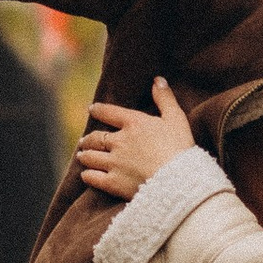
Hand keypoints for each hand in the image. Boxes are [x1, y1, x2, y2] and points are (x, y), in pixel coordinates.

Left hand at [77, 76, 197, 198]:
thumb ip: (165, 99)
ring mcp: (114, 163)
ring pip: (90, 157)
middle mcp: (119, 142)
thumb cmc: (180, 149)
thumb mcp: (176, 119)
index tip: (92, 109)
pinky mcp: (113, 183)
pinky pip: (92, 177)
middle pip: (95, 138)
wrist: (178, 181)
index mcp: (134, 123)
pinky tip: (86, 174)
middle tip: (84, 140)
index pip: (109, 112)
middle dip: (88, 138)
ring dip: (85, 155)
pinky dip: (87, 175)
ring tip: (82, 155)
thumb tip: (158, 79)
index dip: (98, 110)